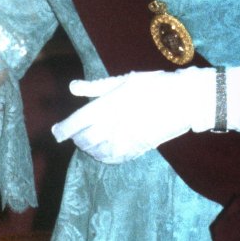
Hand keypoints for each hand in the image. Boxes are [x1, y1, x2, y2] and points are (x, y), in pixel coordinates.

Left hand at [51, 69, 216, 163]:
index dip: (63, 129)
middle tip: (74, 135)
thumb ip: (96, 87)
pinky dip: (103, 158)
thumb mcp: (123, 80)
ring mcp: (125, 140)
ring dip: (88, 149)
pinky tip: (101, 154)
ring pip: (96, 152)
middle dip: (76, 138)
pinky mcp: (136, 149)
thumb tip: (73, 87)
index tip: (56, 132)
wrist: (183, 101)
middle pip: (84, 139)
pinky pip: (113, 160)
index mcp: (107, 106)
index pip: (77, 122)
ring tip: (86, 143)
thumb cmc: (153, 85)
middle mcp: (112, 126)